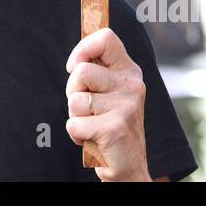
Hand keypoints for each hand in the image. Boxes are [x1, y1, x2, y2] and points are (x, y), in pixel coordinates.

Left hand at [65, 26, 150, 180]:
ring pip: (74, 99)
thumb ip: (97, 70)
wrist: (129, 167)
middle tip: (87, 109)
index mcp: (129, 72)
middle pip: (81, 71)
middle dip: (73, 91)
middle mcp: (132, 85)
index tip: (74, 67)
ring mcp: (126, 106)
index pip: (106, 38)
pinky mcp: (116, 127)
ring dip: (75, 116)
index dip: (82, 49)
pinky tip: (93, 140)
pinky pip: (74, 124)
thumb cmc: (110, 125)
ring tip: (93, 125)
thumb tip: (78, 53)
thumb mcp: (108, 92)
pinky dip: (76, 135)